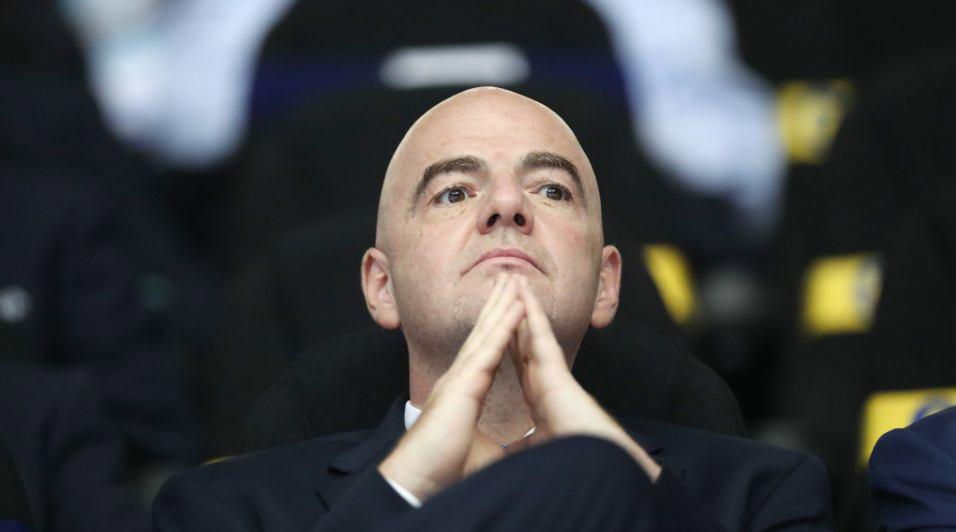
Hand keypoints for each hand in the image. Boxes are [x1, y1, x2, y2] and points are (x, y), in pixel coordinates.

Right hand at [379, 274, 525, 500]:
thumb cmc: (441, 471)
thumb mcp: (478, 452)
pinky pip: (489, 348)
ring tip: (515, 279)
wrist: (417, 482)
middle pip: (483, 333)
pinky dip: (503, 326)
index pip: (487, 353)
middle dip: (497, 304)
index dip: (498, 328)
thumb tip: (514, 451)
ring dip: (502, 305)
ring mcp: (459, 378)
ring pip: (486, 333)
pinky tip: (516, 307)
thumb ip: (494, 441)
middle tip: (510, 278)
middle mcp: (459, 378)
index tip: (510, 309)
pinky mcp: (463, 384)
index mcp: (463, 391)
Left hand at [513, 276, 661, 480]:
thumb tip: (517, 455)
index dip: (509, 345)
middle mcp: (547, 384)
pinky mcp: (559, 375)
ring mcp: (554, 377)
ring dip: (523, 306)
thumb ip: (530, 445)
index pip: (520, 366)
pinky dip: (534, 317)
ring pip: (535, 334)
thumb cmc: (572, 468)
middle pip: (525, 343)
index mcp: (541, 402)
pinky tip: (525, 295)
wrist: (592, 471)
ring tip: (513, 279)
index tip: (498, 328)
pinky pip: (543, 339)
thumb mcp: (540, 454)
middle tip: (503, 291)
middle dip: (514, 317)